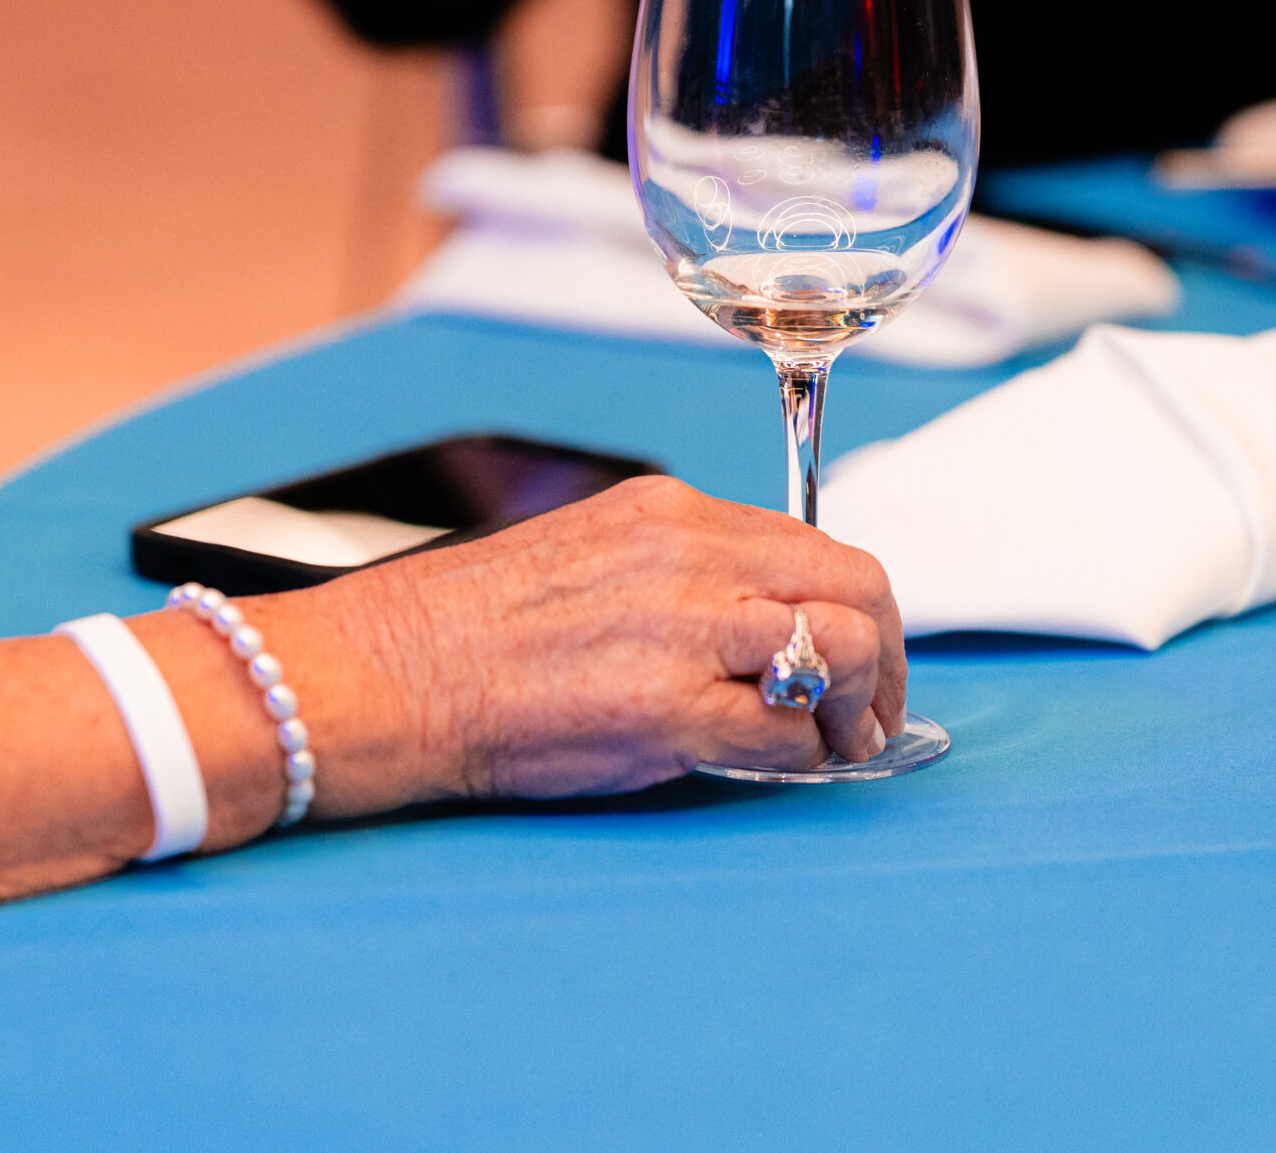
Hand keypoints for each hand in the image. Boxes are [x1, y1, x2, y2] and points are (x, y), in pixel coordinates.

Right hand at [296, 476, 906, 807]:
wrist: (389, 674)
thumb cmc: (474, 632)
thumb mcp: (592, 555)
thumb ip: (680, 572)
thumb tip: (766, 620)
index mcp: (671, 512)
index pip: (814, 543)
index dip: (854, 607)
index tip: (858, 653)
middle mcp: (690, 554)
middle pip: (854, 584)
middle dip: (886, 655)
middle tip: (877, 711)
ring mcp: (684, 628)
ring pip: (842, 646)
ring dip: (861, 706)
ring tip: (842, 744)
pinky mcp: (670, 708)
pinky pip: (787, 729)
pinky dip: (803, 754)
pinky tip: (781, 763)